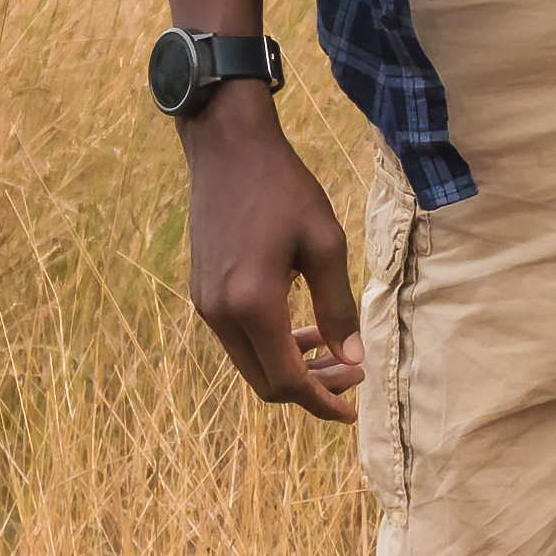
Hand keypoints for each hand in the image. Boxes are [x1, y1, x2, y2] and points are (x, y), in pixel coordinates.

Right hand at [179, 97, 363, 418]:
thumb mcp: (324, 243)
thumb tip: (353, 359)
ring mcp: (205, 303)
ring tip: (332, 350)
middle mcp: (220, 313)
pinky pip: (238, 338)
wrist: (227, 147)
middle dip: (310, 388)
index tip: (354, 408)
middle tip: (352, 372)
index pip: (287, 380)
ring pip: (250, 363)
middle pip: (265, 382)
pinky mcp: (201, 290)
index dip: (323, 401)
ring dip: (290, 367)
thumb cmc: (283, 187)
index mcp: (252, 304)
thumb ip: (337, 307)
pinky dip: (270, 345)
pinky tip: (301, 327)